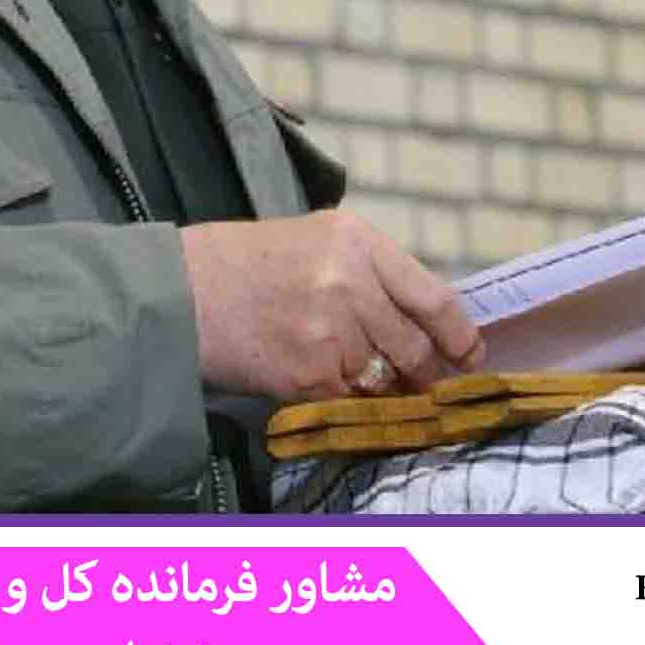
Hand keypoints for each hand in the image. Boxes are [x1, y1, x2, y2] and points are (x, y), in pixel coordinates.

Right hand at [179, 211, 485, 404]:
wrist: (177, 293)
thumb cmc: (240, 266)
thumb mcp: (314, 242)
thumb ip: (368, 274)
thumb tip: (420, 322)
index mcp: (358, 241)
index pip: (436, 298)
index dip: (459, 336)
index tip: (468, 355)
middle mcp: (351, 282)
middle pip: (415, 346)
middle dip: (423, 373)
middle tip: (420, 383)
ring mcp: (331, 330)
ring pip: (384, 379)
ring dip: (377, 388)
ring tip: (345, 374)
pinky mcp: (309, 374)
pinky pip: (349, 401)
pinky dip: (343, 402)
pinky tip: (318, 384)